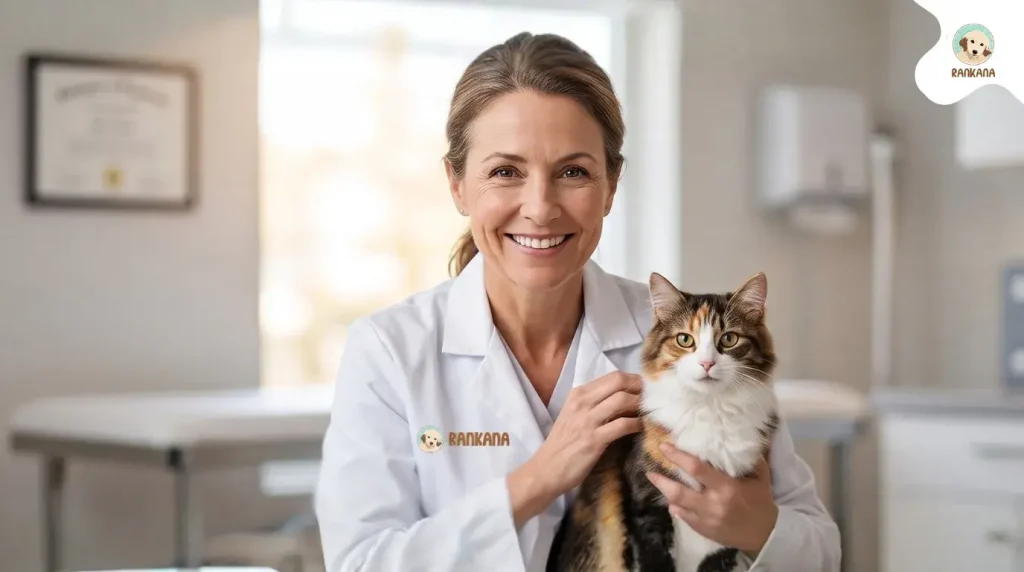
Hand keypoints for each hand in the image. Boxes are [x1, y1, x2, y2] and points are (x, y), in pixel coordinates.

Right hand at [508, 371, 643, 526]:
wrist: (546, 469)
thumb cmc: (562, 444)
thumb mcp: (573, 415)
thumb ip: (593, 404)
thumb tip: (621, 398)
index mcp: (578, 394)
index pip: (611, 377)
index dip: (632, 379)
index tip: (642, 387)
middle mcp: (582, 402)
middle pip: (618, 382)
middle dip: (638, 387)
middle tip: (649, 397)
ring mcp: (588, 420)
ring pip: (622, 400)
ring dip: (639, 405)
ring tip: (645, 412)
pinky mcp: (594, 440)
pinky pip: (622, 425)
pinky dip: (636, 424)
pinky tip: (639, 428)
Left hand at [646, 443, 777, 556]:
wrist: (765, 533)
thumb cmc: (761, 500)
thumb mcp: (760, 476)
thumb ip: (748, 458)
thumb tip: (738, 437)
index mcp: (727, 487)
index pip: (697, 468)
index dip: (678, 456)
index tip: (664, 447)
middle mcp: (713, 504)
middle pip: (679, 491)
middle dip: (661, 479)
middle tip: (650, 470)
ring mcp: (706, 519)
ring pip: (677, 505)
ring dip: (665, 493)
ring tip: (656, 481)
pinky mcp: (704, 530)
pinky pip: (683, 518)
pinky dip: (675, 508)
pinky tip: (672, 501)